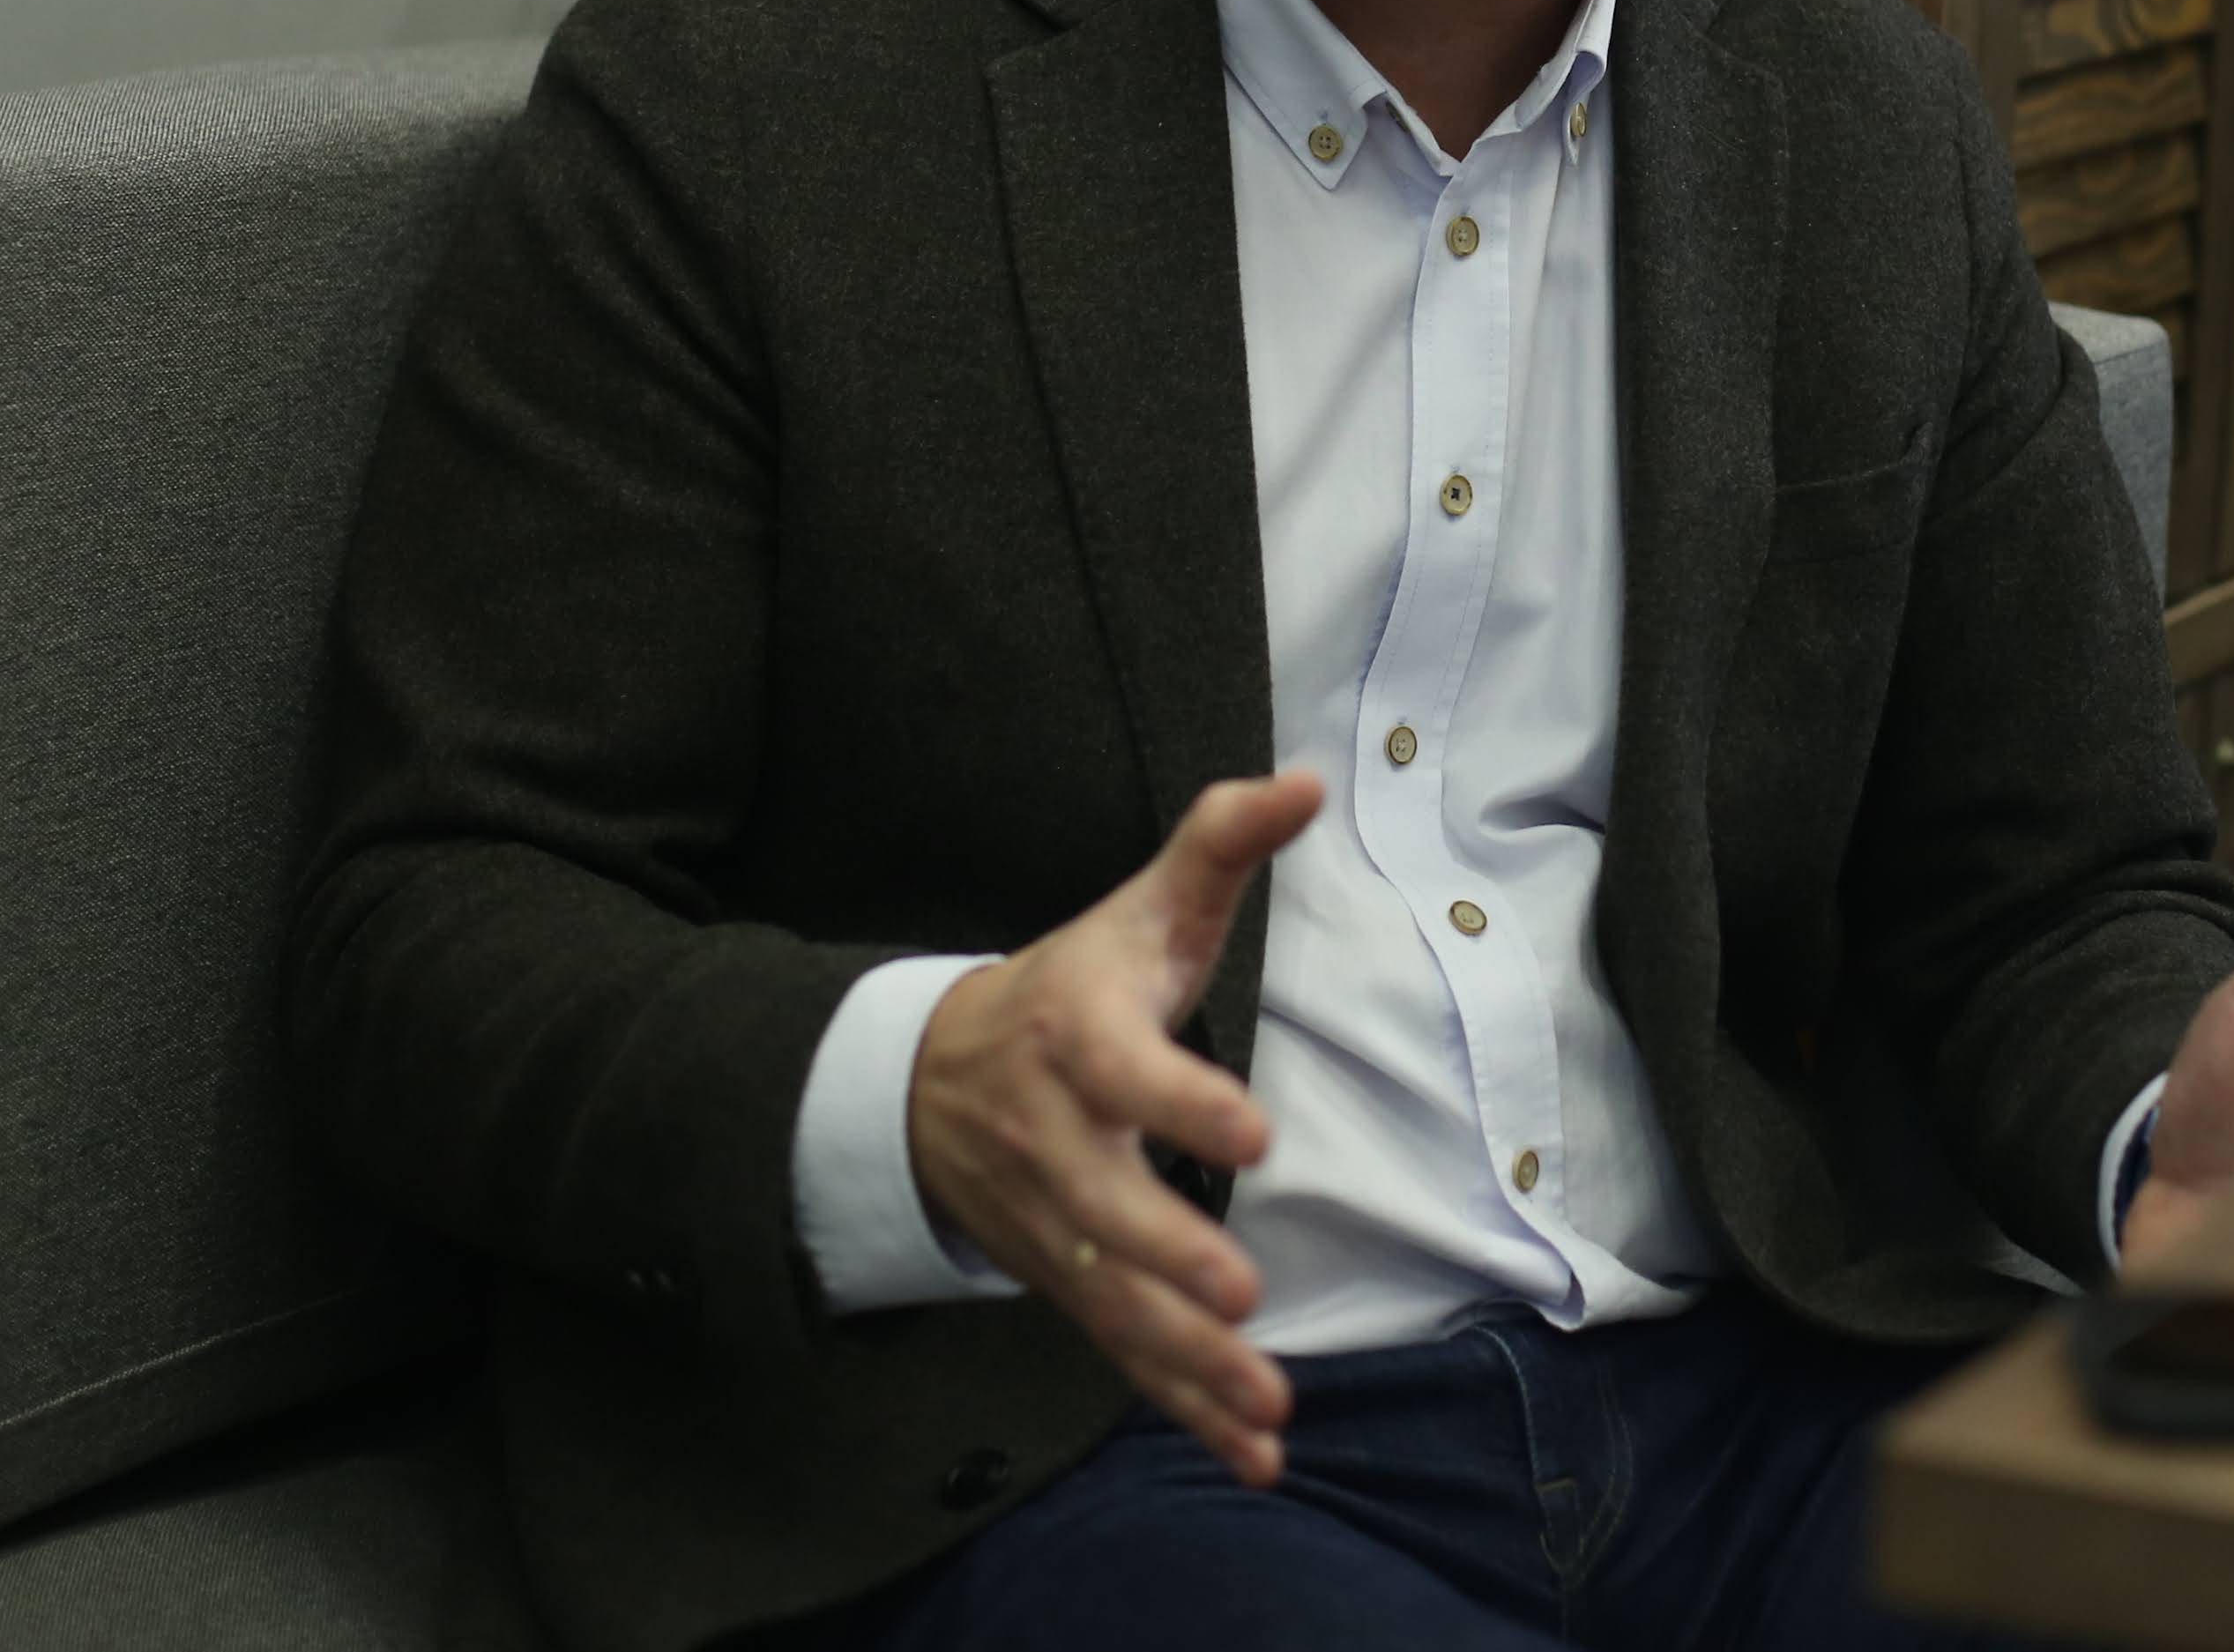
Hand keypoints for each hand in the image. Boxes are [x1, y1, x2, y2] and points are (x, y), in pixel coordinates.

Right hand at [908, 771, 1323, 1484]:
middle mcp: (1057, 1142)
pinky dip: (1185, 1408)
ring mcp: (1058, 1227)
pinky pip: (1124, 1353)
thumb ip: (1217, 844)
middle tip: (1240, 1293)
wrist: (930, 1083)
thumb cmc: (1070, 987)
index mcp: (1077, 1041)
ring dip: (1189, 1360)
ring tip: (1267, 1400)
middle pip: (1105, 1208)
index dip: (1179, 1099)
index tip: (1251, 1132)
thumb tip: (1303, 779)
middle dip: (1169, 1257)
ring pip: (1116, 1302)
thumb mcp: (1136, 911)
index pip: (1121, 1071)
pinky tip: (1255, 1453)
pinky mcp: (1071, 1284)